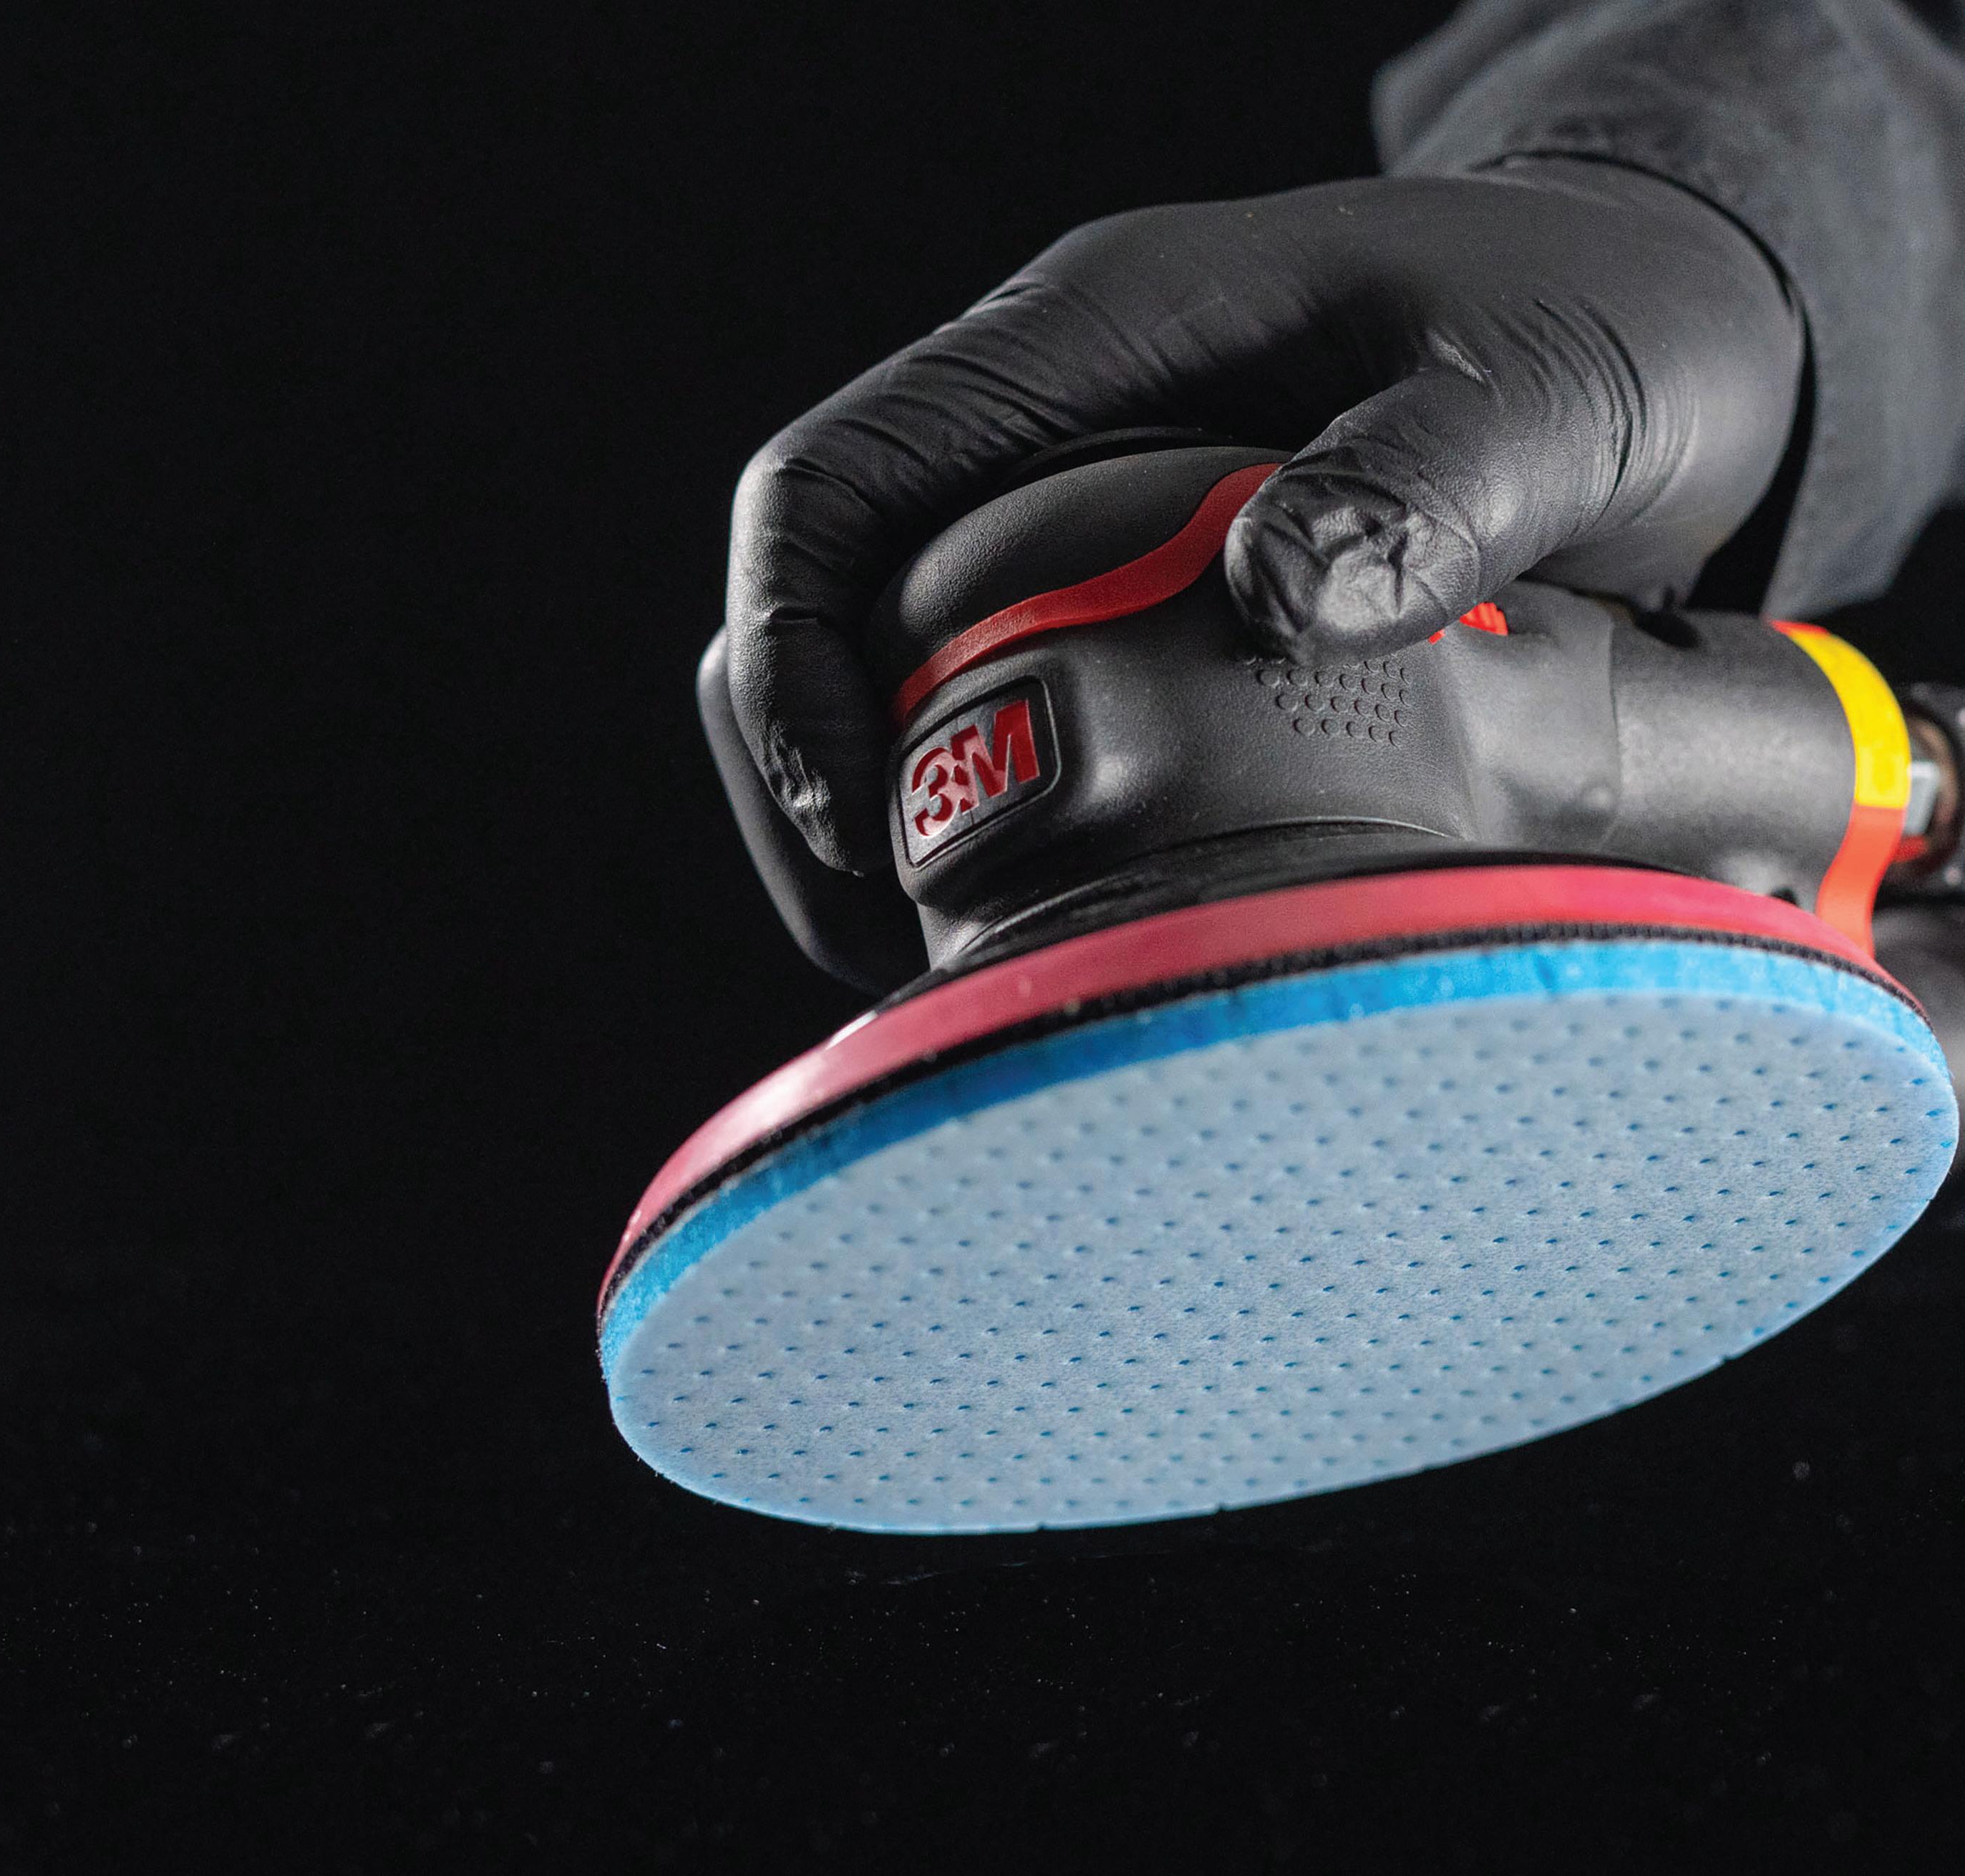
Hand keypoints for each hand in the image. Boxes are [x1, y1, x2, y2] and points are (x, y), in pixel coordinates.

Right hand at [724, 161, 1802, 871]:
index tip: (854, 818)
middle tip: (894, 941)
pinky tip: (1035, 925)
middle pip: (815, 605)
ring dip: (872, 829)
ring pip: (872, 677)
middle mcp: (1048, 427)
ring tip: (949, 965)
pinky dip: (972, 831)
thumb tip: (1276, 591)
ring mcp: (1072, 516)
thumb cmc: (1608, 329)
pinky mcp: (1117, 603)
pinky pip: (975, 717)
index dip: (796, 659)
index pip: (832, 485)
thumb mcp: (1559, 391)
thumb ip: (1436, 477)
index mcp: (1096, 336)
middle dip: (810, 783)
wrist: (1662, 335)